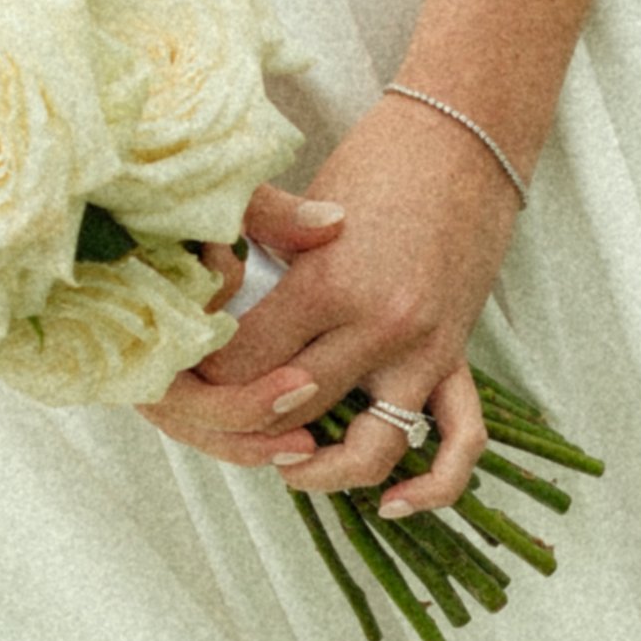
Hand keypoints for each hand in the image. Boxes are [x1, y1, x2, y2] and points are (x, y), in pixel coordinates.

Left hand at [147, 108, 516, 514]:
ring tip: (283, 462)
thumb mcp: (302, 202)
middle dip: (237, 419)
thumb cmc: (379, 160)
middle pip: (289, 408)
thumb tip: (206, 306)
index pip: (243, 364)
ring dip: (320, 469)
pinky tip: (393, 504)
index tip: (174, 375)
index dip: (198, 378)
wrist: (466, 135)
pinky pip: (457, 443)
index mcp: (328, 283)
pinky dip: (431, 487)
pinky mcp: (456, 357)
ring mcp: (424, 350)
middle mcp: (379, 328)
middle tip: (205, 414)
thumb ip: (257, 258)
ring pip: (367, 448)